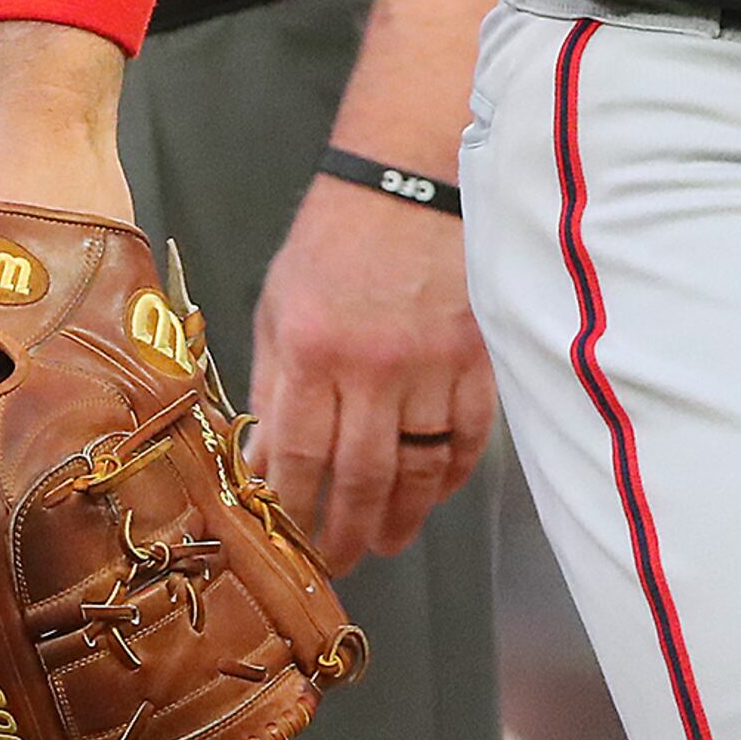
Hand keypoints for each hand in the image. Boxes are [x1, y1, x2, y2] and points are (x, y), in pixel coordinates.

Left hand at [247, 176, 493, 574]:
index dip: (295, 509)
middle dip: (347, 531)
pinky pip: (468, 435)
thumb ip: (271, 385)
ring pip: (419, 468)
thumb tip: (264, 463)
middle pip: (361, 476)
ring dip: (403, 517)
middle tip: (341, 561)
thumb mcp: (278, 304)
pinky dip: (453, 473)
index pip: (299, 456)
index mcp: (309, 349)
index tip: (292, 540)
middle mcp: (369, 365)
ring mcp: (429, 364)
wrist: (410, 178)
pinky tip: (437, 491)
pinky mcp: (476, 355)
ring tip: (388, 541)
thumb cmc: (334, 240)